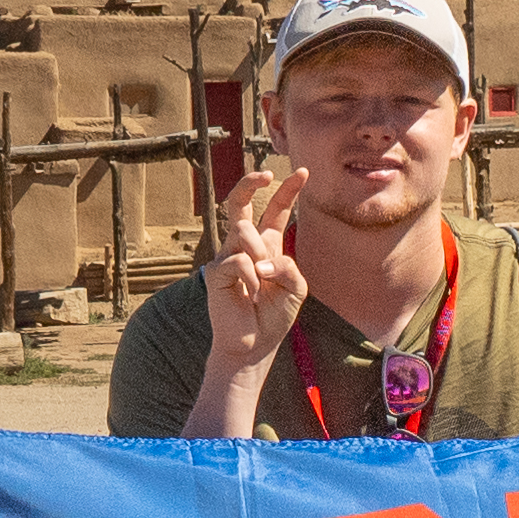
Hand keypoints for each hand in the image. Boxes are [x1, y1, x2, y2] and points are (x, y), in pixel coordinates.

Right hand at [201, 169, 309, 369]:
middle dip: (250, 183)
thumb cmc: (274, 315)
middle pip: (239, 203)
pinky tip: (250, 296)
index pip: (275, 211)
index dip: (287, 191)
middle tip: (265, 173)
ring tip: (262, 283)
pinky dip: (251, 278)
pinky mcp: (216, 271)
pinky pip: (238, 261)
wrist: (254, 344)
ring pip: (243, 232)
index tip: (302, 173)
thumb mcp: (296, 288)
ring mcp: (228, 256)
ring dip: (259, 255)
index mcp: (266, 245)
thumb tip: (259, 258)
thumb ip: (288, 266)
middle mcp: (244, 246)